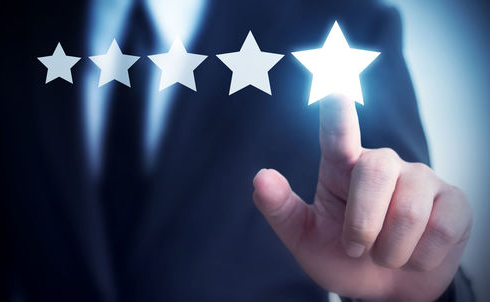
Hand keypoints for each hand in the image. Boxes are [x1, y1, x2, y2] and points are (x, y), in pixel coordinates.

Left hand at [252, 95, 471, 301]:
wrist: (386, 288)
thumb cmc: (344, 256)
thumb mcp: (305, 238)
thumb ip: (281, 209)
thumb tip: (260, 177)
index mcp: (342, 167)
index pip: (338, 133)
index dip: (337, 111)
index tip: (334, 83)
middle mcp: (383, 164)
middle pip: (375, 171)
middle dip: (362, 224)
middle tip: (356, 249)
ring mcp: (421, 180)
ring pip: (409, 209)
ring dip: (390, 250)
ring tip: (385, 255)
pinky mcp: (453, 202)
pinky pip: (441, 228)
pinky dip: (420, 257)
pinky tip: (416, 254)